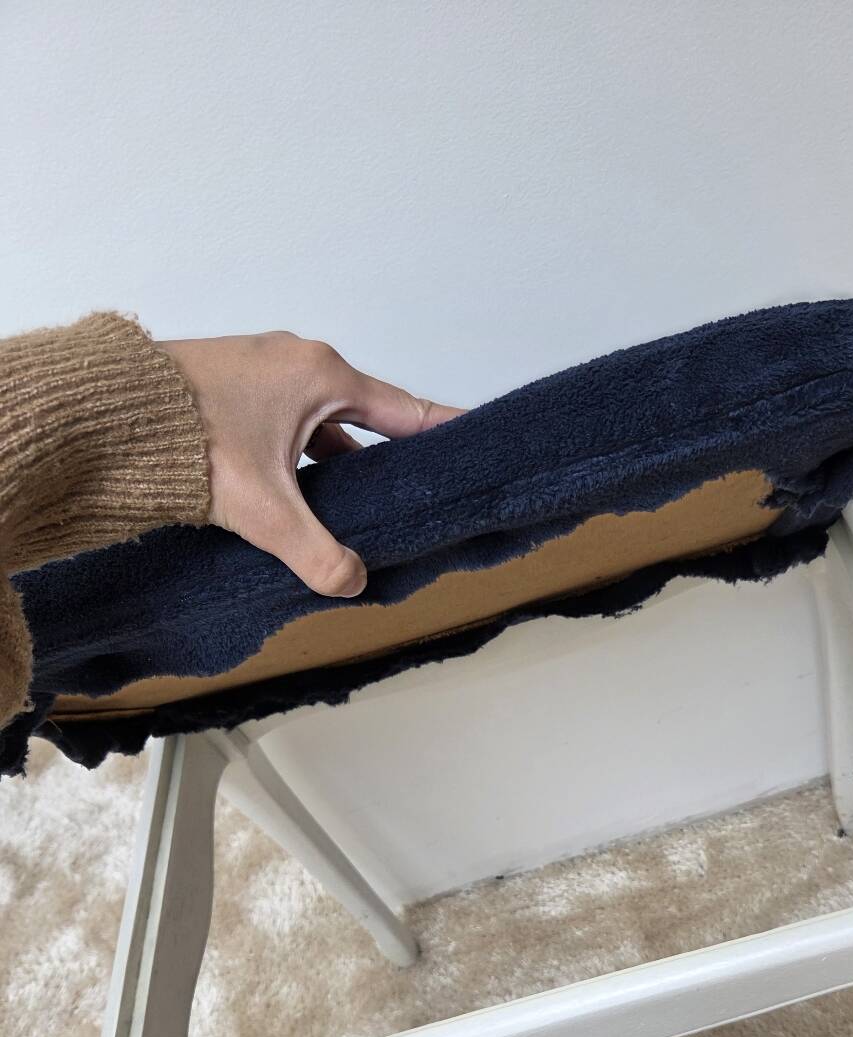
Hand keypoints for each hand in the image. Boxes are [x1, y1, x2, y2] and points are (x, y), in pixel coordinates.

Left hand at [159, 331, 462, 597]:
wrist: (102, 413)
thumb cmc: (184, 439)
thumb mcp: (263, 508)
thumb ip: (313, 550)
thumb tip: (350, 583)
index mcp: (322, 375)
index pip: (405, 410)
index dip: (444, 429)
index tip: (477, 438)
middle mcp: (297, 362)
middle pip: (367, 415)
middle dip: (391, 455)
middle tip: (419, 489)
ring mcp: (260, 370)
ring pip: (322, 421)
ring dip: (340, 461)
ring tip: (358, 505)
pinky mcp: (230, 386)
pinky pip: (288, 420)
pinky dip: (302, 455)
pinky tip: (298, 492)